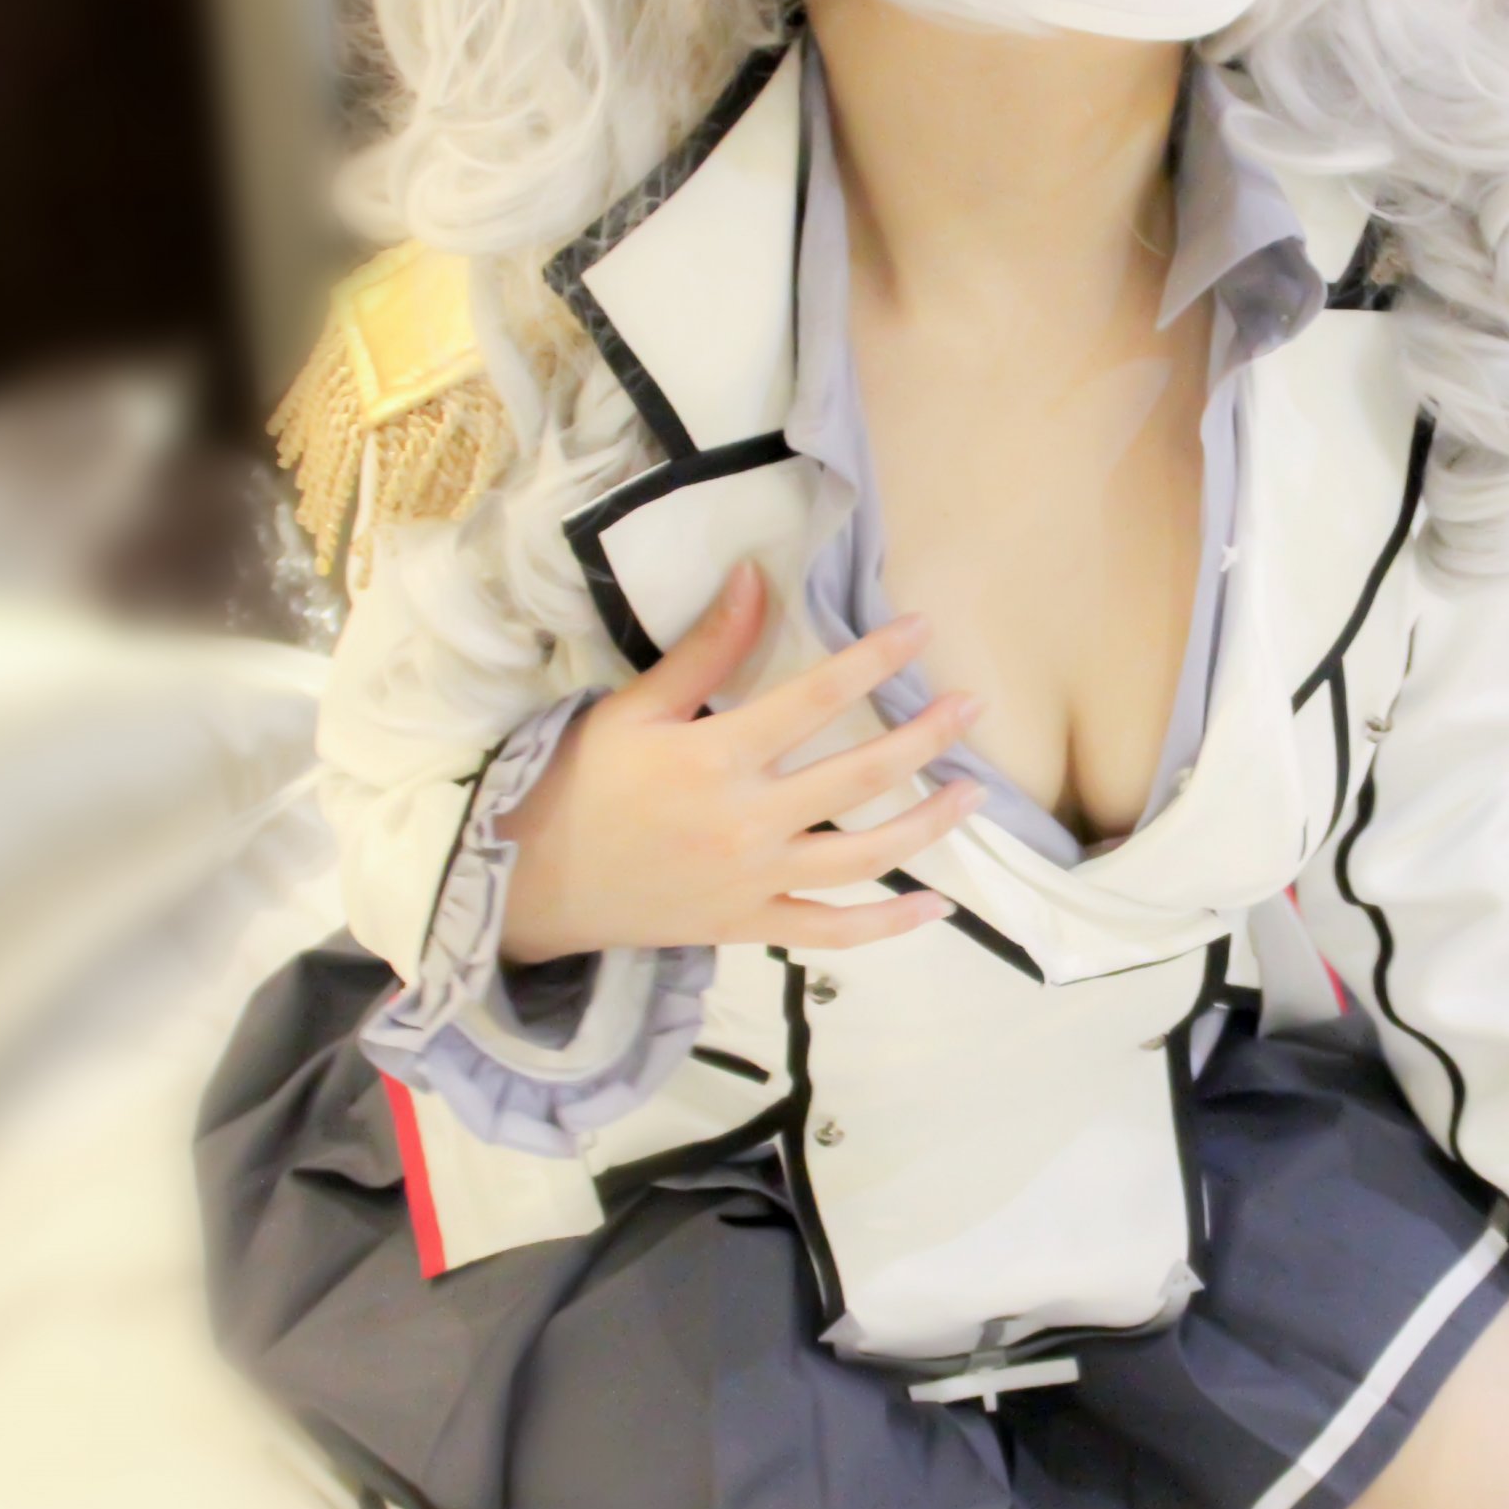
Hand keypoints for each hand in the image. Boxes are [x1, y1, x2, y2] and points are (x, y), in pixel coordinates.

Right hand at [498, 562, 985, 960]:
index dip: (875, 660)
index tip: (921, 630)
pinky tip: (936, 906)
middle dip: (926, 738)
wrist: (534, 882)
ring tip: (973, 793)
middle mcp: (747, 822)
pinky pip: (833, 931)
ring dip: (928, 824)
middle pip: (860, 776)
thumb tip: (755, 576)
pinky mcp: (751, 926)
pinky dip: (888, 926)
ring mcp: (755, 882)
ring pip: (864, 856)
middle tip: (973, 708)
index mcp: (716, 757)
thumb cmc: (582, 784)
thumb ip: (705, 649)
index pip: (817, 698)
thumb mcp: (635, 708)